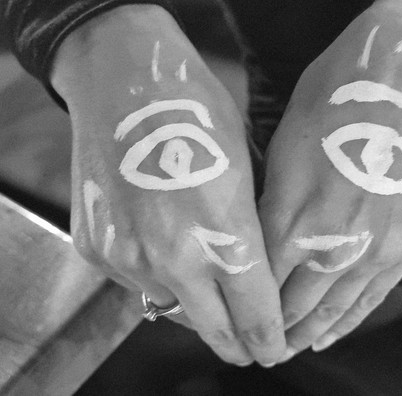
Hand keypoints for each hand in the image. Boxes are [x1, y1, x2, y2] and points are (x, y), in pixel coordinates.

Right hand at [51, 5, 284, 365]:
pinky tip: (170, 257)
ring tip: (212, 299)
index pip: (257, 314)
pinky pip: (138, 285)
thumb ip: (250, 232)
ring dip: (196, 311)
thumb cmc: (197, 111)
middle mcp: (173, 257)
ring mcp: (129, 256)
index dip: (270, 339)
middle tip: (251, 348)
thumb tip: (257, 274)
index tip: (275, 349)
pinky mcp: (97, 250)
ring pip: (173, 311)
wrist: (122, 80)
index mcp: (224, 233)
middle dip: (238, 344)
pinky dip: (159, 281)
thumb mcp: (245, 167)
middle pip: (214, 330)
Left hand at [259, 0, 401, 358]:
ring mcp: (376, 249)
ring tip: (288, 350)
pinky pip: (373, 298)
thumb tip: (260, 241)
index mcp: (290, 216)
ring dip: (307, 335)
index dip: (244, 309)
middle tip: (255, 346)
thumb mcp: (282, 148)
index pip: (257, 285)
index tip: (232, 321)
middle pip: (293, 307)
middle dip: (272, 331)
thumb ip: (272, 205)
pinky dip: (347, 322)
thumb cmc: (334, 98)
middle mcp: (332, 244)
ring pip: (333, 311)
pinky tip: (328, 337)